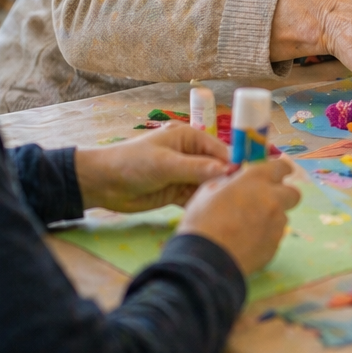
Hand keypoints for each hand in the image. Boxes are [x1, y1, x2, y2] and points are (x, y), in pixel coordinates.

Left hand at [75, 122, 231, 212]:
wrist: (101, 184)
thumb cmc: (132, 163)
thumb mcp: (165, 164)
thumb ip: (196, 168)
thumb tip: (227, 171)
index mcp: (190, 138)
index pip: (220, 151)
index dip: (235, 164)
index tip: (250, 180)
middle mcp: (191, 155)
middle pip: (217, 168)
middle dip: (227, 181)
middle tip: (242, 198)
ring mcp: (185, 174)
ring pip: (208, 184)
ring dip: (216, 195)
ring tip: (231, 209)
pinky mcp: (177, 192)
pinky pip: (196, 197)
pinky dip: (203, 204)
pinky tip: (213, 214)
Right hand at [177, 158, 300, 275]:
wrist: (205, 260)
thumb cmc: (201, 222)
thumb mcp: (208, 192)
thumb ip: (229, 183)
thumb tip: (236, 181)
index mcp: (256, 180)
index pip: (281, 167)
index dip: (279, 171)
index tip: (273, 176)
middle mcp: (272, 199)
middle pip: (293, 193)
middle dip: (283, 196)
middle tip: (265, 202)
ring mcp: (276, 223)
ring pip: (282, 216)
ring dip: (271, 218)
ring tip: (248, 228)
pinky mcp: (275, 245)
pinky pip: (274, 236)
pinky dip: (265, 237)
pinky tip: (246, 244)